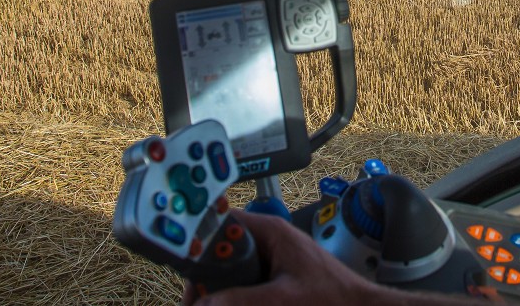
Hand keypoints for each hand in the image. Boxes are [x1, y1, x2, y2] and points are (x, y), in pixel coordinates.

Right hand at [182, 211, 382, 305]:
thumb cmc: (335, 297)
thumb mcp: (283, 300)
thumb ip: (241, 300)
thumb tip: (205, 304)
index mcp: (271, 232)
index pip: (223, 221)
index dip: (200, 240)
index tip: (185, 262)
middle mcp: (268, 241)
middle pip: (221, 250)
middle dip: (206, 274)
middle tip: (196, 298)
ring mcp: (271, 259)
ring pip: (230, 269)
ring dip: (218, 288)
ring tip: (206, 303)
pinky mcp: (274, 277)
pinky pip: (244, 281)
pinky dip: (233, 295)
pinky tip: (225, 305)